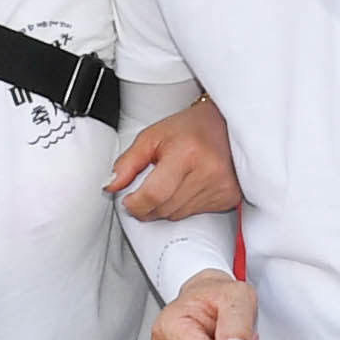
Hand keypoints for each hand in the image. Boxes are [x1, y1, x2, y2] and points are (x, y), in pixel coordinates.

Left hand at [109, 98, 241, 219]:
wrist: (227, 125)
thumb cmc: (191, 128)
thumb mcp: (152, 136)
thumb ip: (128, 162)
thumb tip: (111, 185)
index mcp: (187, 153)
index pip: (154, 195)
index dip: (135, 203)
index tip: (128, 200)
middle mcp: (207, 172)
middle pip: (164, 208)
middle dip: (148, 205)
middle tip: (147, 188)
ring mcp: (221, 187)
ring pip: (177, 215)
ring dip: (166, 205)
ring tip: (171, 182)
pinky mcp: (229, 197)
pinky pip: (194, 214)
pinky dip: (184, 205)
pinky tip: (189, 186)